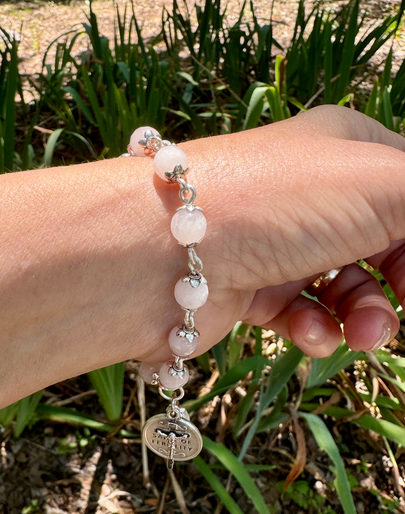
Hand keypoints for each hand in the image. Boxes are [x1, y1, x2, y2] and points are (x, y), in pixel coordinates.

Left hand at [158, 105, 404, 358]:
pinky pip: (299, 314)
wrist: (159, 250)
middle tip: (399, 309)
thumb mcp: (381, 183)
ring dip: (364, 317)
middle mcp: (305, 193)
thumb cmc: (274, 202)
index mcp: (341, 149)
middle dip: (401, 284)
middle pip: (382, 242)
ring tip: (361, 336)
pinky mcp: (247, 288)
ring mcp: (275, 242)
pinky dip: (312, 330)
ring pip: (343, 287)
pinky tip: (306, 336)